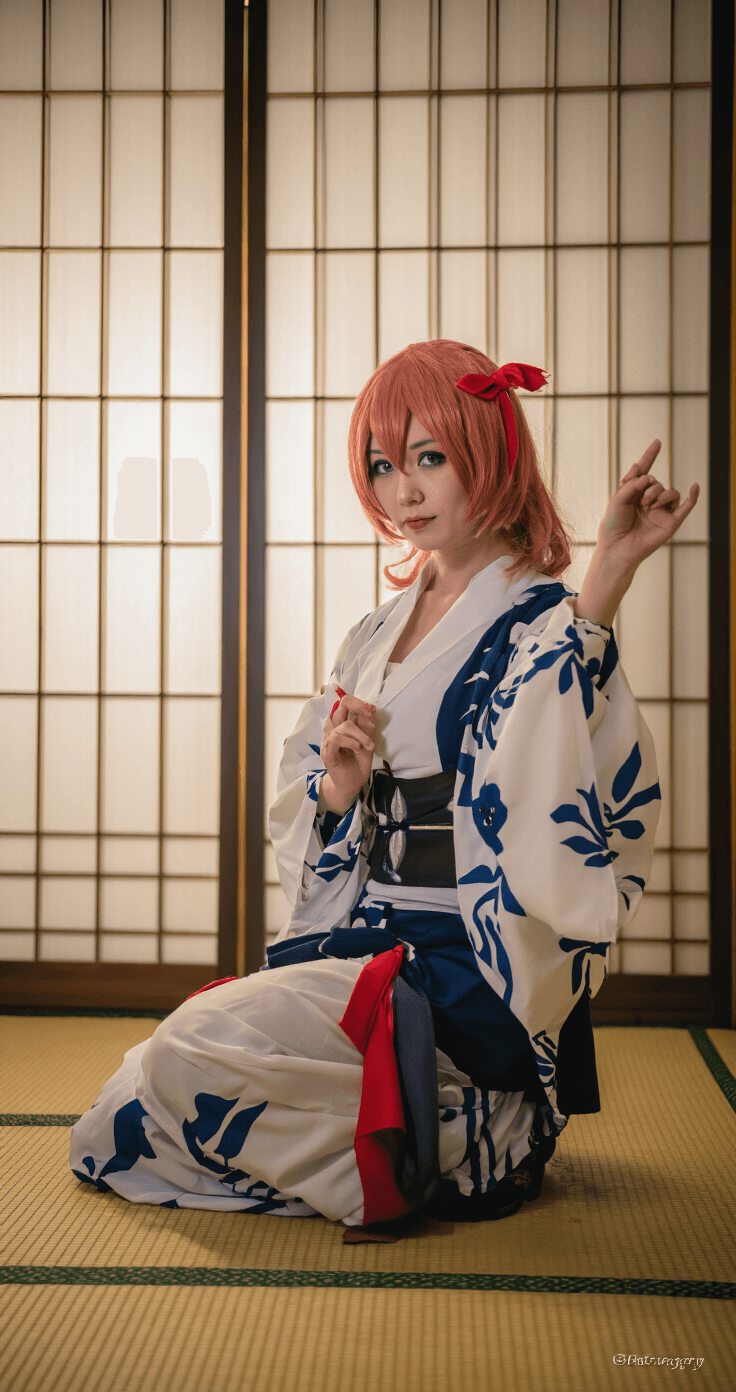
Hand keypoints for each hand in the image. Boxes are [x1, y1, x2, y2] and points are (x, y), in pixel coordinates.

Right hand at [320, 694, 376, 814]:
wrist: (352, 784)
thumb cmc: (358, 763)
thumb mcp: (368, 742)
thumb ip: (368, 727)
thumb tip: (372, 709)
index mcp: (343, 724)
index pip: (346, 703)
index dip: (359, 703)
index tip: (371, 711)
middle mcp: (334, 729)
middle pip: (342, 705)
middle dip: (359, 707)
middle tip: (370, 717)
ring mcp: (329, 740)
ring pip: (343, 725)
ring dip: (360, 735)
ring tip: (368, 746)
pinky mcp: (327, 752)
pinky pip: (336, 739)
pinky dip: (350, 741)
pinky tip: (358, 748)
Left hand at [574, 440, 699, 627]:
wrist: (618, 549)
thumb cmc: (613, 526)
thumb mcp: (618, 499)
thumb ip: (633, 483)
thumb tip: (648, 475)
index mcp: (634, 494)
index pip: (644, 472)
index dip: (650, 456)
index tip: (657, 442)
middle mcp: (648, 501)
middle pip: (656, 481)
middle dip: (649, 485)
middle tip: (641, 500)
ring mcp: (660, 511)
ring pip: (670, 491)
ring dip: (660, 494)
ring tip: (648, 505)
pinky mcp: (670, 522)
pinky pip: (686, 507)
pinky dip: (693, 496)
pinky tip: (695, 487)